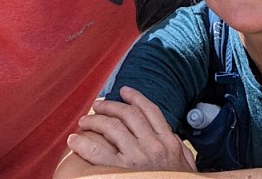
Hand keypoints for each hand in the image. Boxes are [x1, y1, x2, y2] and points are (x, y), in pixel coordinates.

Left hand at [67, 86, 196, 171]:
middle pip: (128, 115)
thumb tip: (173, 138)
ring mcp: (136, 158)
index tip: (124, 91)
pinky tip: (75, 141)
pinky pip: (97, 152)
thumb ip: (179, 151)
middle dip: (110, 106)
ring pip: (112, 127)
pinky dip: (83, 144)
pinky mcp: (121, 171)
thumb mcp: (186, 166)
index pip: (151, 111)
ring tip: (84, 121)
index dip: (135, 98)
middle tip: (98, 105)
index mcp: (169, 143)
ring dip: (94, 121)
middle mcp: (153, 146)